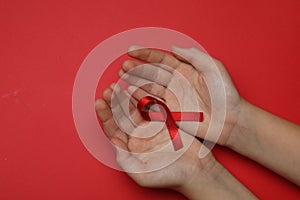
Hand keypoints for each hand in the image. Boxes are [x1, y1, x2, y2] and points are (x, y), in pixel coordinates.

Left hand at [95, 82, 215, 188]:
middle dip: (114, 103)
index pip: (113, 129)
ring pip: (136, 109)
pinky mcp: (165, 121)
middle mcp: (138, 136)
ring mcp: (151, 127)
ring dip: (127, 97)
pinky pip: (152, 106)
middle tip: (108, 89)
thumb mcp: (142, 174)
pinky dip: (144, 97)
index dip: (105, 116)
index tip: (99, 102)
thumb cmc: (169, 176)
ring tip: (119, 85)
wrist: (196, 170)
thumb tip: (113, 141)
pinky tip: (137, 88)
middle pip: (122, 116)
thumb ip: (125, 160)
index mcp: (130, 148)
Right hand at [119, 46, 242, 145]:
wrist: (229, 120)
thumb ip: (194, 56)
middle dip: (137, 69)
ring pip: (149, 87)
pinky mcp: (170, 112)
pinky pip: (152, 103)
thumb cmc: (225, 94)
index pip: (161, 59)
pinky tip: (130, 92)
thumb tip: (173, 47)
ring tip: (121, 77)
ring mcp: (172, 97)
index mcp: (185, 69)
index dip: (146, 54)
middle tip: (123, 66)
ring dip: (135, 82)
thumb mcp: (214, 68)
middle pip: (152, 73)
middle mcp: (176, 82)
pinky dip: (140, 98)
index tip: (131, 50)